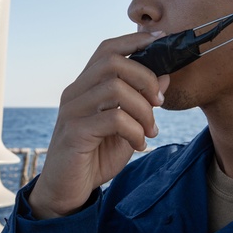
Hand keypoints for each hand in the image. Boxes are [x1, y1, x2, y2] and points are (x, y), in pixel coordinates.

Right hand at [29, 31, 169, 218]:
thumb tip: (165, 75)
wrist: (67, 192)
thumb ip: (142, 102)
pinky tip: (139, 145)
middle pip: (112, 62)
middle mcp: (75, 93)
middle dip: (145, 77)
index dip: (135, 40)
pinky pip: (113, 119)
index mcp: (86, 86)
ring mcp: (72, 112)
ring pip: (115, 88)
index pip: (107, 49)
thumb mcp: (126, 127)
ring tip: (150, 130)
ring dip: (143, 109)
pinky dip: (134, 131)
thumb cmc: (95, 157)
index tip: (162, 40)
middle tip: (160, 101)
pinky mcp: (74, 133)